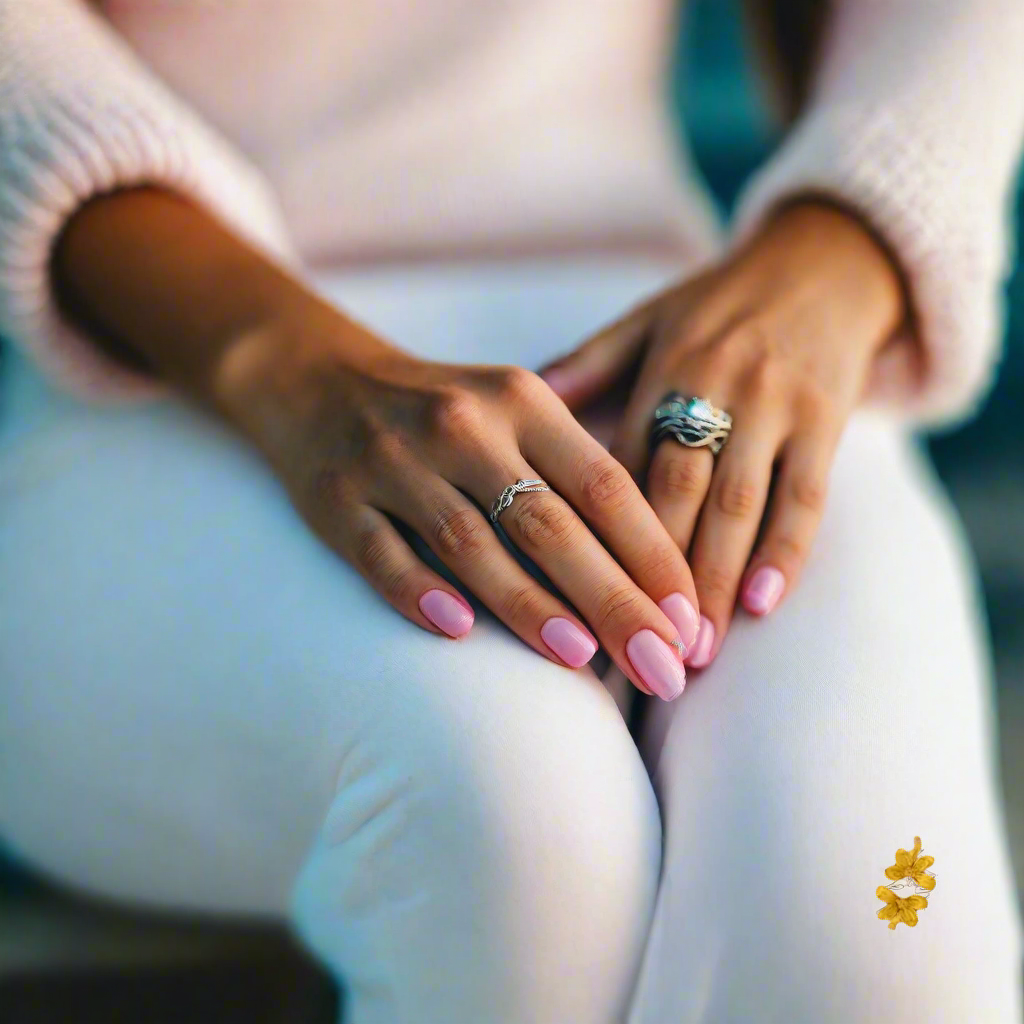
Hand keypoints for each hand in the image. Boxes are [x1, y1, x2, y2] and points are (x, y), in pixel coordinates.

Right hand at [219, 310, 700, 699]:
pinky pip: (380, 553)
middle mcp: (462, 425)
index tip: (690, 621)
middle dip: (613, 600)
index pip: (603, 485)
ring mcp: (394, 461)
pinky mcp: (336, 498)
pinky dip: (419, 591)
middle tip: (661, 669)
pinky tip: (457, 630)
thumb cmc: (448, 414)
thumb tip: (654, 579)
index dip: (652, 555)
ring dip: (529, 604)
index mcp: (523, 401)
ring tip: (583, 659)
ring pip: (470, 542)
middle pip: (548, 523)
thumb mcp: (517, 415)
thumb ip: (575, 476)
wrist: (321, 379)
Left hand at [541, 202, 905, 666]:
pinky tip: (765, 603)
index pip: (620, 465)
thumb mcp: (648, 320)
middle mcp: (717, 386)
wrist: (823, 263)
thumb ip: (589, 364)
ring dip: (715, 580)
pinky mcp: (826, 419)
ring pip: (739, 503)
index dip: (594, 534)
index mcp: (663, 367)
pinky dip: (787, 550)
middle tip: (633, 646)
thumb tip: (525, 398)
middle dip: (654, 575)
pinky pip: (806, 494)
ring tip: (694, 649)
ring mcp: (776, 405)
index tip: (571, 596)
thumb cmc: (719, 305)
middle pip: (677, 492)